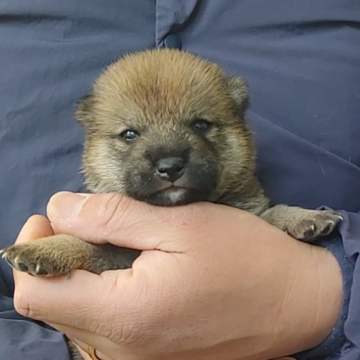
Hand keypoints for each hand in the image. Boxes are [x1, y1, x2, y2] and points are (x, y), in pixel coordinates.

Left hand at [12, 192, 341, 359]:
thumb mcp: (179, 224)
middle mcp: (123, 350)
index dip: (35, 249)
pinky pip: (105, 325)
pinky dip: (104, 290)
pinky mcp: (153, 354)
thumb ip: (111, 216)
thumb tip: (60, 207)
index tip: (53, 216)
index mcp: (126, 315)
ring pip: (78, 315)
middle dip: (60, 256)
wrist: (293, 298)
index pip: (37, 293)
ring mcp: (138, 358)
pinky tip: (134, 267)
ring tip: (117, 241)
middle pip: (54, 304)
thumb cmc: (243, 256)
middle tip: (90, 221)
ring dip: (83, 273)